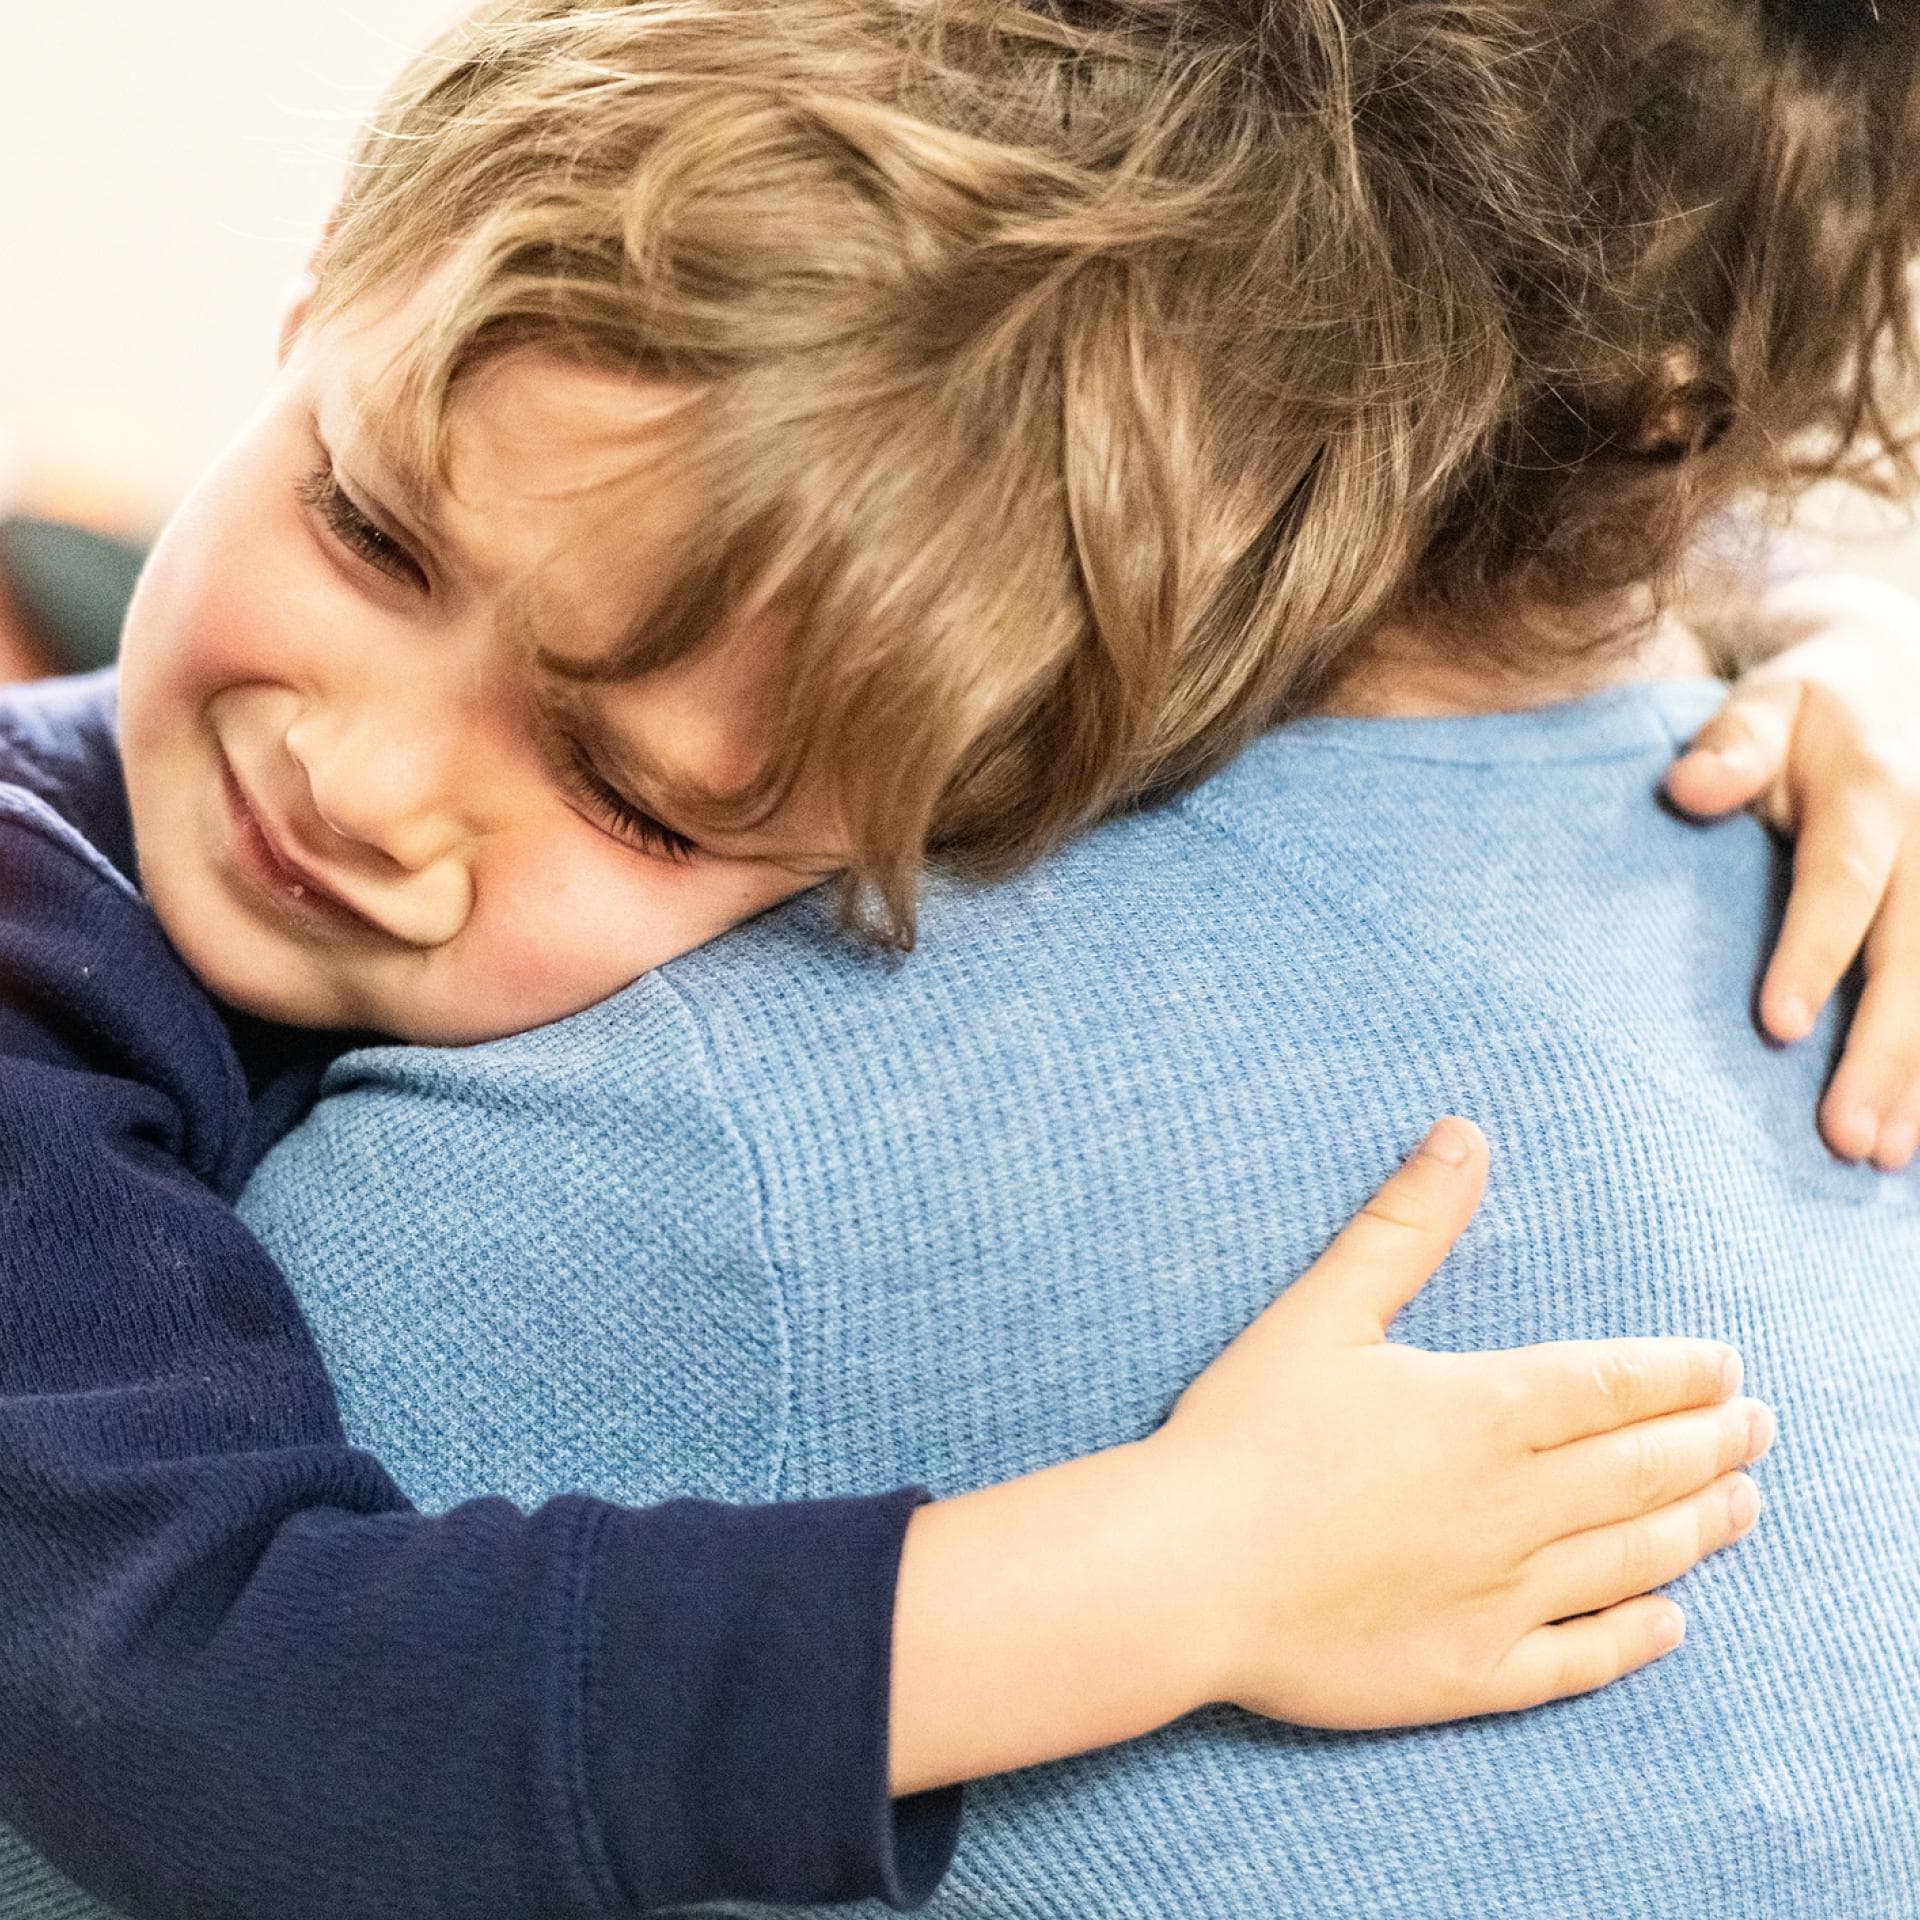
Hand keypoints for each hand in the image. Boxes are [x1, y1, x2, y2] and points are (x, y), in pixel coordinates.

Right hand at [1152, 1118, 1769, 1730]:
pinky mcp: (1473, 1672)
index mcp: (1483, 1410)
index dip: (1679, 1373)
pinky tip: (1670, 1623)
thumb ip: (1403, 1226)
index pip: (1613, 1384)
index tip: (1726, 1366)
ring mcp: (1502, 1594)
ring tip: (1743, 1506)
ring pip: (1632, 1558)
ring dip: (1698, 1528)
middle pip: (1643, 1469)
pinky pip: (1580, 1658)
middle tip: (1757, 1426)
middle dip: (1710, 1443)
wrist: (1187, 1573)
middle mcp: (1516, 1503)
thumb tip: (1464, 1134)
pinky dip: (1636, 1638)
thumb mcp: (1321, 1310)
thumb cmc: (1244, 1434)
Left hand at [1665, 576, 1919, 1167]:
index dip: (1815, 951)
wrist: (1904, 669)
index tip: (1779, 1028)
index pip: (1843, 880)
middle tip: (1846, 1138)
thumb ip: (1731, 742)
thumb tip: (1687, 785)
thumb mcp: (1768, 699)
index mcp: (1877, 792)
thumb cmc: (1810, 706)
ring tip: (1884, 1157)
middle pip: (1918, 956)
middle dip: (1888, 1051)